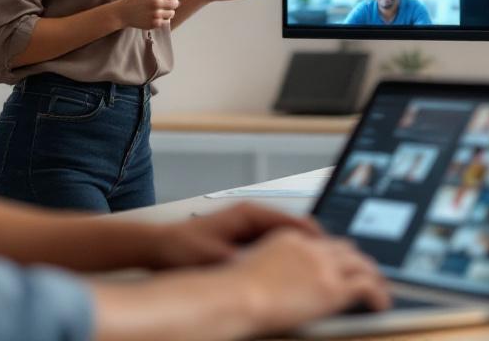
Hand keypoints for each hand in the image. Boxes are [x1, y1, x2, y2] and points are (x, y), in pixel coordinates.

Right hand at [116, 0, 181, 29]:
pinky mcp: (154, 23)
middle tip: (168, 3)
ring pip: (172, 13)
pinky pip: (166, 21)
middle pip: (176, 3)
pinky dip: (163, 19)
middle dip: (173, 2)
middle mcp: (156, 2)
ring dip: (169, 11)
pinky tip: (156, 16)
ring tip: (161, 10)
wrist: (123, 13)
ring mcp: (156, 14)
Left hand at [148, 202, 320, 268]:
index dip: (313, 237)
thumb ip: (243, 262)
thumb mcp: (215, 258)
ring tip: (316, 271)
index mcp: (249, 213)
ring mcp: (249, 226)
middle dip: (312, 246)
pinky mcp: (244, 238)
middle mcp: (252, 216)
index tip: (328, 251)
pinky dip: (285, 257)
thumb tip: (268, 270)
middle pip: (294, 228)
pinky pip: (274, 245)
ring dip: (300, 252)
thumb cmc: (182, 248)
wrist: (160, 247)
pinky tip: (292, 274)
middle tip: (329, 264)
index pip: (292, 220)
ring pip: (285, 238)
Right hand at [227, 228, 390, 333]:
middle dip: (359, 261)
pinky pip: (367, 286)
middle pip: (346, 249)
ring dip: (373, 276)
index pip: (323, 242)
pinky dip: (379, 294)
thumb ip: (272, 266)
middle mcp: (311, 248)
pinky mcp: (333, 287)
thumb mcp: (253, 266)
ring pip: (361, 264)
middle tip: (368, 273)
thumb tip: (278, 280)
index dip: (337, 253)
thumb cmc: (235, 289)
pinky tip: (381, 304)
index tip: (343, 261)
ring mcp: (324, 266)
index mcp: (291, 238)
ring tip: (381, 289)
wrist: (238, 296)